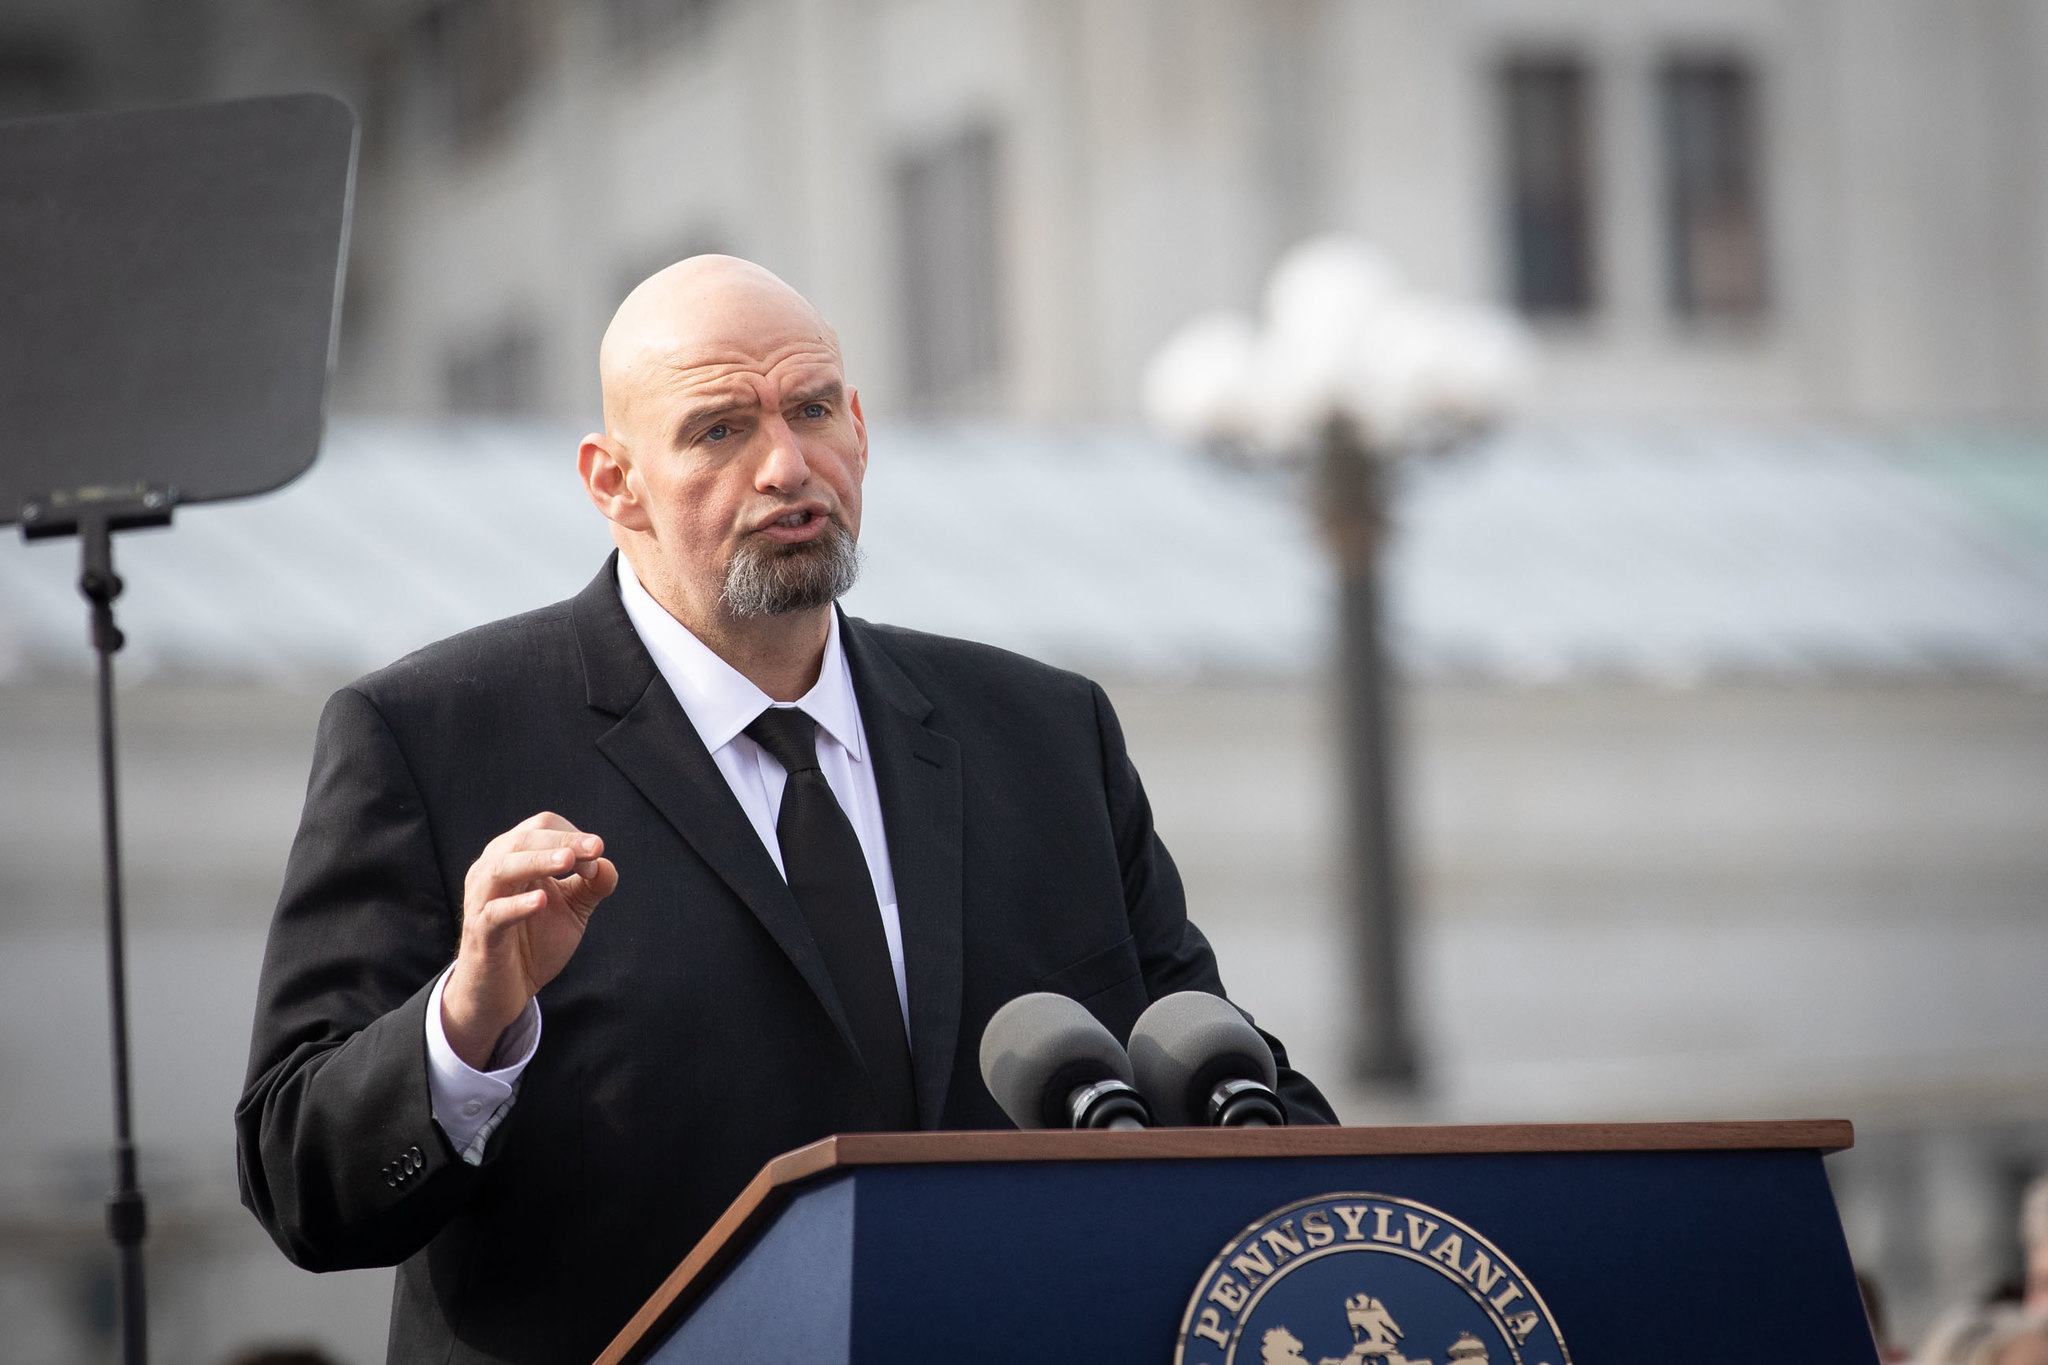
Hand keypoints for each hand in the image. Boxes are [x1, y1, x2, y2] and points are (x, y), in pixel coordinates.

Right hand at [441, 811, 618, 1068]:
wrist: (503, 991)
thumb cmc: (534, 943)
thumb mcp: (572, 910)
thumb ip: (592, 886)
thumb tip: (606, 864)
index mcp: (514, 858)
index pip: (542, 827)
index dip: (573, 836)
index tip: (597, 858)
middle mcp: (492, 871)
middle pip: (524, 840)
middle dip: (563, 841)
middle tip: (596, 849)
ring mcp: (482, 901)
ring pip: (503, 868)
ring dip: (538, 861)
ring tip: (568, 862)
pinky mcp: (480, 933)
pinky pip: (494, 913)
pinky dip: (517, 905)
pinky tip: (541, 901)